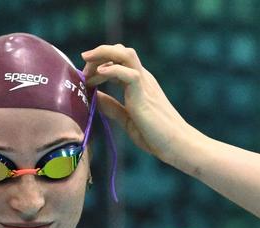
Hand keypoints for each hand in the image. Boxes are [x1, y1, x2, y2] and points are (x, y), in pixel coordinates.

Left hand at [82, 44, 199, 162]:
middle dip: (98, 54)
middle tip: (82, 69)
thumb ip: (111, 107)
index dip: (98, 65)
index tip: (84, 77)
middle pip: (120, 52)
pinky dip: (113, 70)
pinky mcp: (145, 93)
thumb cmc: (155, 134)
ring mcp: (144, 83)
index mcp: (138, 83)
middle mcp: (141, 78)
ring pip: (125, 54)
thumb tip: (94, 97)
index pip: (117, 61)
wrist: (176, 144)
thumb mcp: (126, 118)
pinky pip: (130, 73)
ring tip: (87, 63)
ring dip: (103, 54)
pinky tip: (100, 73)